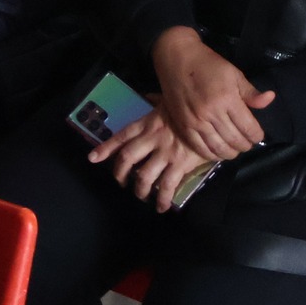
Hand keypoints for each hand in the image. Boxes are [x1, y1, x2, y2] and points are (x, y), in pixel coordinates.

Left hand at [90, 108, 213, 211]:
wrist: (212, 116)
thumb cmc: (189, 109)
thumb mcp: (170, 101)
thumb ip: (156, 101)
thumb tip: (149, 97)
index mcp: (147, 123)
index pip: (121, 137)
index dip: (105, 148)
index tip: (93, 158)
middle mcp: (151, 139)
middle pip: (127, 158)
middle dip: (120, 173)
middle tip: (121, 182)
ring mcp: (165, 152)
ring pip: (144, 175)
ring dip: (140, 189)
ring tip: (141, 195)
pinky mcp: (180, 164)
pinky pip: (167, 186)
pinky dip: (162, 199)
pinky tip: (161, 207)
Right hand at [151, 25, 273, 161]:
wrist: (176, 58)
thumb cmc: (207, 64)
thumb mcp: (233, 74)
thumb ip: (251, 92)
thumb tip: (271, 99)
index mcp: (227, 99)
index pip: (248, 127)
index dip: (257, 136)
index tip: (258, 135)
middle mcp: (212, 113)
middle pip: (235, 140)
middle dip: (246, 145)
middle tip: (248, 143)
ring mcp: (196, 122)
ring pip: (218, 148)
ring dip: (231, 153)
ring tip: (235, 149)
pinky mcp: (183, 126)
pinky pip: (200, 149)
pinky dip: (212, 155)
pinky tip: (218, 152)